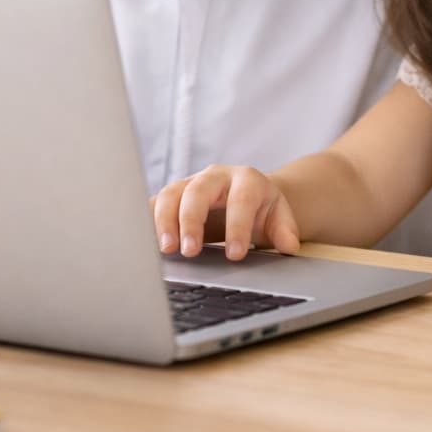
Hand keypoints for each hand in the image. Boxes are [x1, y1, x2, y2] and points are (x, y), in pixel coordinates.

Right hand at [152, 165, 300, 260]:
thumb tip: (288, 245)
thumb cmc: (261, 208)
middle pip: (198, 191)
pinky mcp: (172, 196)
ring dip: (165, 222)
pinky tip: (142, 240)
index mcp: (246, 179)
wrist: (247, 193)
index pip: (241, 200)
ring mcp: (190, 183)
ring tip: (166, 251)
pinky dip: (146, 220)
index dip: (237, 227)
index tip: (235, 255)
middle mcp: (215, 177)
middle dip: (192, 221)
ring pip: (171, 194)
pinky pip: (154, 203)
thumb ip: (285, 229)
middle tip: (190, 251)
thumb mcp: (278, 216)